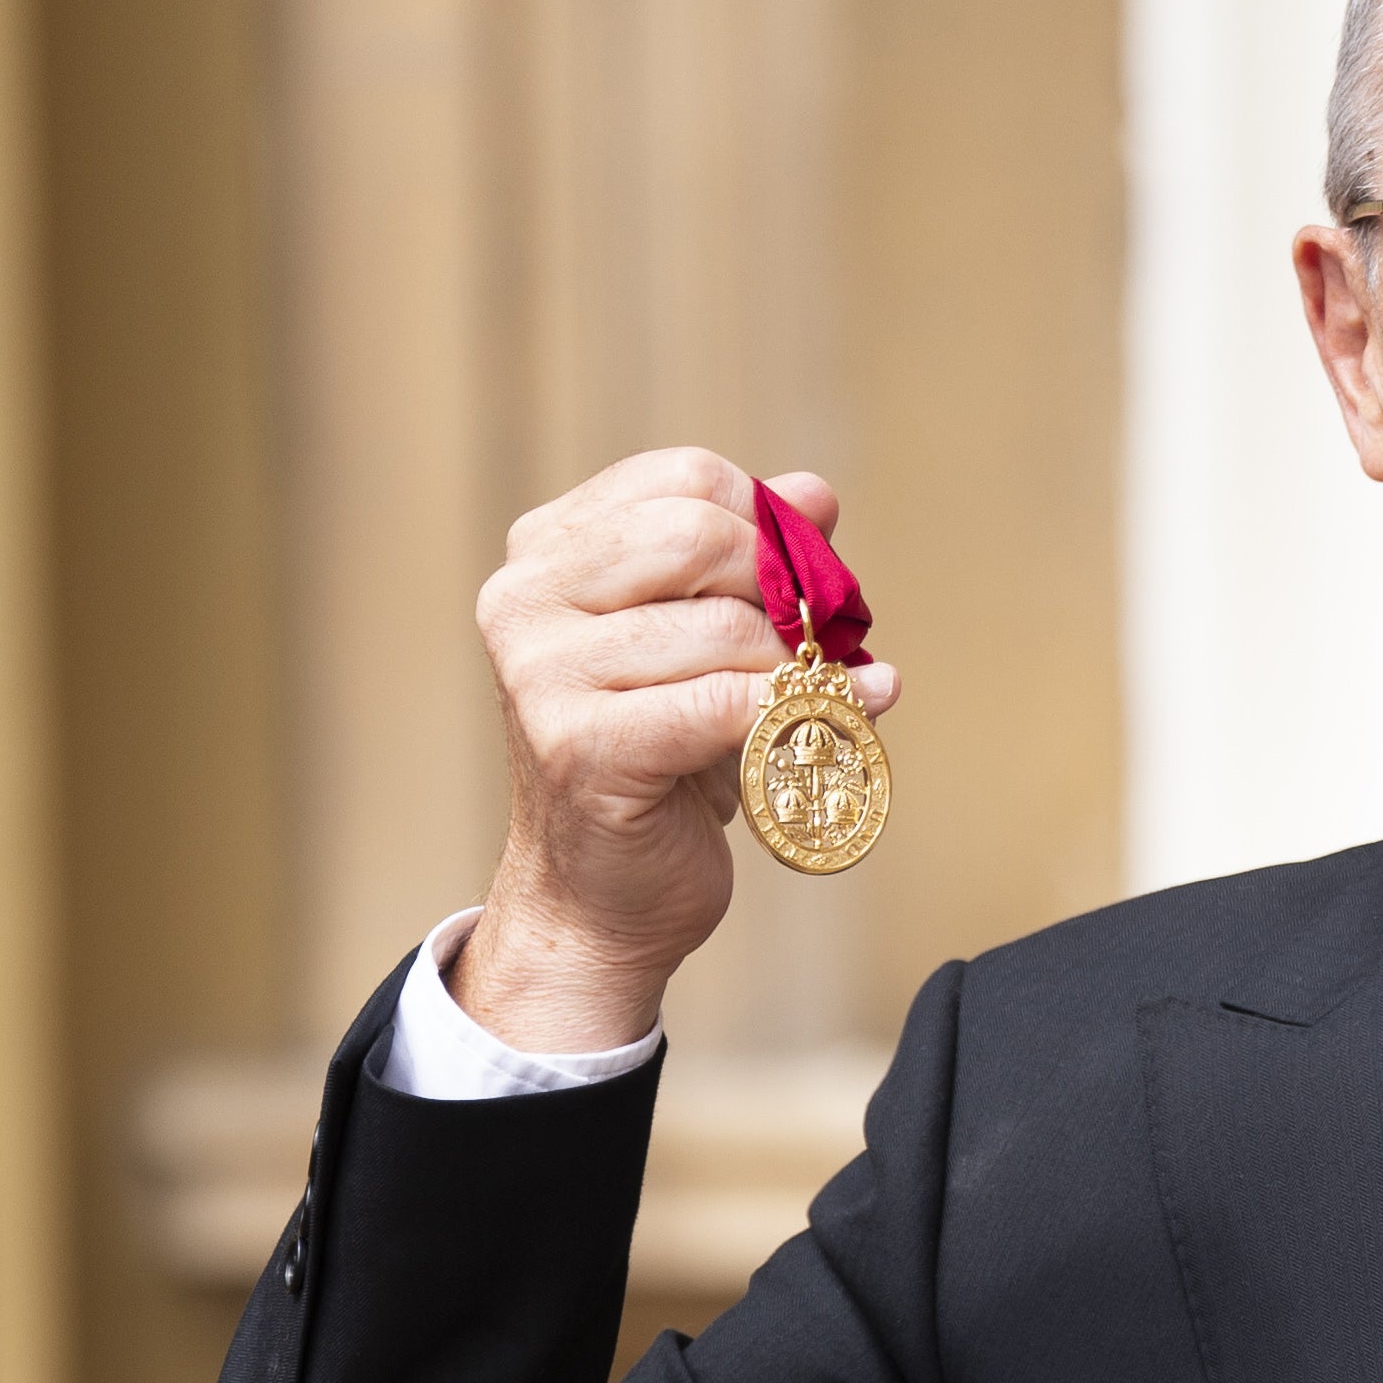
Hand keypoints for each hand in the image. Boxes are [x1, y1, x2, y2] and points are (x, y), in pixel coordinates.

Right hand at [451, 449, 902, 1051]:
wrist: (599, 901)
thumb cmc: (657, 770)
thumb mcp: (702, 649)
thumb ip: (750, 564)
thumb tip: (815, 494)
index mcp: (544, 554)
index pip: (681, 481)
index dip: (766, 521)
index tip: (807, 577)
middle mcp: (524, 601)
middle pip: (696, 536)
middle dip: (782, 585)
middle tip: (822, 636)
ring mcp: (542, 674)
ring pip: (720, 627)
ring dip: (797, 663)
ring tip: (832, 692)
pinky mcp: (582, 746)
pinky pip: (723, 706)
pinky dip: (802, 712)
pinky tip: (858, 711)